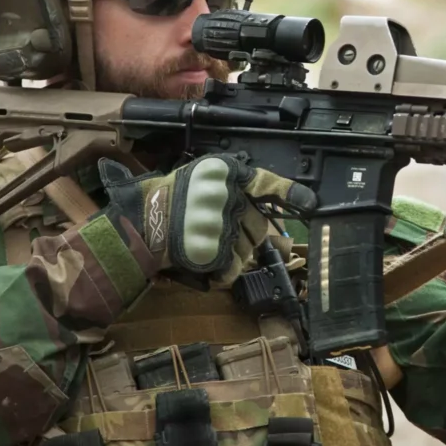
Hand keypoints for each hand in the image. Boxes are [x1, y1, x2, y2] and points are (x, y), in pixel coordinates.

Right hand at [98, 154, 316, 276]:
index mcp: (221, 173)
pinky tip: (206, 264)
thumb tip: (273, 223)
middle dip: (247, 236)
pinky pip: (232, 268)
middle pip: (258, 226)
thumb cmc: (165, 204)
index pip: (266, 183)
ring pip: (247, 250)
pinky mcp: (212, 249)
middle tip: (222, 235)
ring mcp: (218, 223)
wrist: (134, 227)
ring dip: (234, 254)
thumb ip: (233, 194)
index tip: (311, 204)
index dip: (290, 194)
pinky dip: (223, 272)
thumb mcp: (199, 183)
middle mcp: (224, 195)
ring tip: (206, 246)